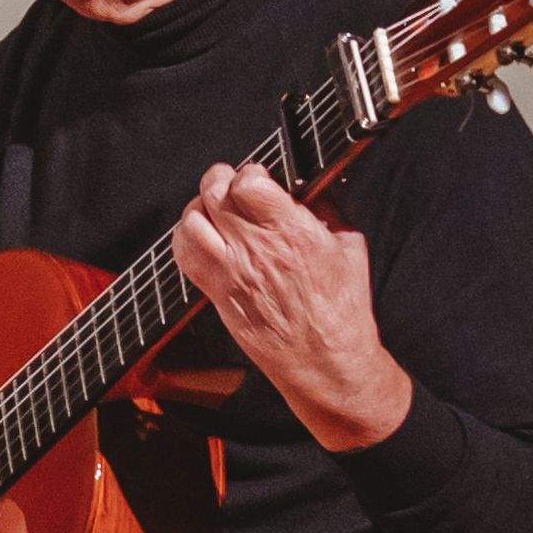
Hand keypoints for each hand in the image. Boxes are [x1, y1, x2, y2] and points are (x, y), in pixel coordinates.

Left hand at [173, 162, 407, 451]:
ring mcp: (231, 272)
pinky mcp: (217, 293)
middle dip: (221, 180)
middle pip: (215, 194)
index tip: (259, 177)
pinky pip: (183, 255)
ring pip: (191, 221)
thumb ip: (324, 210)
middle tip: (231, 185)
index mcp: (293, 232)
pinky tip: (202, 236)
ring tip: (214, 209)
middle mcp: (256, 249)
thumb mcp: (349, 246)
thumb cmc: (341, 308)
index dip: (250, 173)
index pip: (250, 183)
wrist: (324, 359)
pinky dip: (185, 238)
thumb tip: (304, 188)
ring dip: (200, 208)